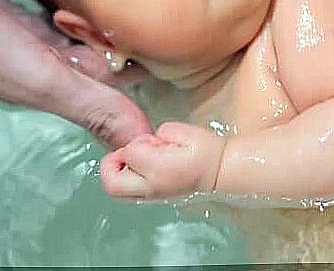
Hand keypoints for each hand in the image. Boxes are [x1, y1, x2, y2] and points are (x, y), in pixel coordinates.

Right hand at [0, 0, 151, 148]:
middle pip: (82, 47)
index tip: (167, 34)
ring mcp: (4, 30)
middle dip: (111, 29)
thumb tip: (143, 141)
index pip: (105, 77)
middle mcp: (31, 58)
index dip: (134, 61)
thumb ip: (93, 106)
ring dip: (76, 4)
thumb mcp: (42, 80)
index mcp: (50, 80)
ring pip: (51, 19)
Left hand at [99, 121, 225, 199]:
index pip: (129, 152)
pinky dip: (130, 180)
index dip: (136, 141)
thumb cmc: (208, 152)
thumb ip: (161, 133)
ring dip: (120, 173)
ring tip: (139, 160)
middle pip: (111, 183)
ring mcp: (152, 198)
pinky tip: (147, 168)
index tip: (150, 139)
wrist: (222, 175)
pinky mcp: (156, 200)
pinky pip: (131, 193)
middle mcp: (150, 187)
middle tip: (124, 153)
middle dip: (111, 164)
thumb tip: (149, 141)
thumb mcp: (185, 132)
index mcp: (158, 168)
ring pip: (118, 191)